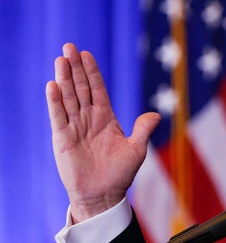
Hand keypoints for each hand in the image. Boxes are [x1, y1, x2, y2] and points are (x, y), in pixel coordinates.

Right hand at [46, 43, 160, 221]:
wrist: (104, 195)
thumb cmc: (120, 174)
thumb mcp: (136, 150)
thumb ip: (143, 129)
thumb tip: (156, 114)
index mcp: (106, 119)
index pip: (98, 90)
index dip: (92, 72)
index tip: (87, 54)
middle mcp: (88, 119)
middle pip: (80, 88)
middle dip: (75, 68)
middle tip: (68, 47)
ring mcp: (75, 127)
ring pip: (68, 98)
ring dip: (64, 79)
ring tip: (60, 59)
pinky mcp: (63, 139)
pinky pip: (59, 117)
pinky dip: (55, 102)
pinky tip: (53, 86)